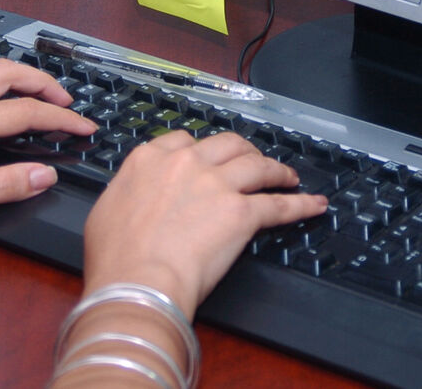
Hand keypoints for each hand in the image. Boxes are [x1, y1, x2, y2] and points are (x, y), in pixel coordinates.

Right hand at [81, 132, 327, 318]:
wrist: (137, 281)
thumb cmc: (116, 258)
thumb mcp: (107, 211)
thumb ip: (128, 192)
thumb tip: (134, 197)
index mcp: (150, 160)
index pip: (184, 140)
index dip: (202, 149)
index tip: (209, 157)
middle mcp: (186, 164)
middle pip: (226, 144)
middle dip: (243, 151)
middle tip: (253, 161)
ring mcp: (217, 185)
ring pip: (257, 165)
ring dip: (276, 169)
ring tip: (287, 177)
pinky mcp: (242, 212)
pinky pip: (279, 204)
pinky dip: (300, 204)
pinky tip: (314, 204)